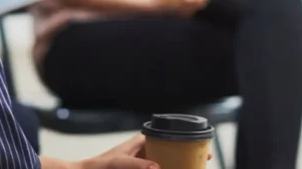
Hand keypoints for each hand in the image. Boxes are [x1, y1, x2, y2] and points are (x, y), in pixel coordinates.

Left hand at [76, 133, 211, 168]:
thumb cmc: (99, 166)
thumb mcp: (118, 164)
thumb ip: (136, 165)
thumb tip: (158, 168)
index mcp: (142, 141)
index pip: (168, 136)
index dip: (186, 141)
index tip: (202, 149)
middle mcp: (144, 150)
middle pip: (171, 150)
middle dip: (186, 157)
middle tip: (202, 163)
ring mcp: (142, 162)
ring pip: (166, 162)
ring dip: (178, 165)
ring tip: (191, 167)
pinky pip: (158, 168)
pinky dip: (168, 168)